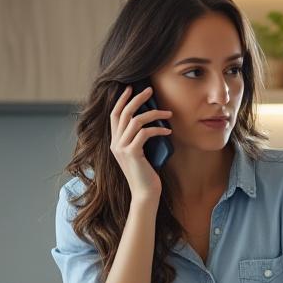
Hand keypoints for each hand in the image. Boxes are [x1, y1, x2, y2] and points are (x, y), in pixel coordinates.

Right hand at [109, 85, 171, 204]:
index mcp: (115, 142)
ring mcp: (122, 148)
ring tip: (168, 113)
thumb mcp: (141, 152)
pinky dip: (158, 129)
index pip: (114, 115)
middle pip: (124, 113)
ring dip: (154, 114)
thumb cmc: (147, 174)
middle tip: (150, 90)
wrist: (145, 194)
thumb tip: (151, 119)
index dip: (121, 100)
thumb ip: (139, 138)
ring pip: (135, 120)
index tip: (131, 88)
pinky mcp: (132, 153)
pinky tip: (168, 131)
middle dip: (137, 98)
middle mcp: (115, 143)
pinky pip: (145, 133)